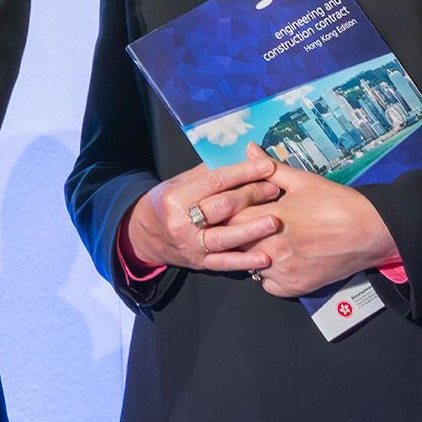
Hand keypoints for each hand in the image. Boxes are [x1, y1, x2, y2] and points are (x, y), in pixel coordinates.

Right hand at [123, 152, 280, 273]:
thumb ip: (207, 174)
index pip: (214, 181)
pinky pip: (225, 263)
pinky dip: (246, 261)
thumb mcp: (179, 184)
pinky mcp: (200, 263)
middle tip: (276, 189)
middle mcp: (182, 222)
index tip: (267, 166)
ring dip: (253, 229)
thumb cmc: (166, 205)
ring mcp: (192, 244)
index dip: (243, 172)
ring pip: (226, 236)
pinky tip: (265, 258)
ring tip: (275, 221)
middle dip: (252, 195)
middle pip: (223, 206)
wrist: (145, 236)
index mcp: (176, 197)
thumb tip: (240, 159)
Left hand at [214, 145, 401, 297]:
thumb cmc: (338, 203)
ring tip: (261, 241)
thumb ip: (269, 168)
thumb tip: (248, 149)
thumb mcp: (303, 181)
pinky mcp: (295, 287)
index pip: (230, 217)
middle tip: (241, 225)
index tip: (228, 206)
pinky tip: (277, 261)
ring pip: (249, 265)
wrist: (372, 232)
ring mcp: (283, 271)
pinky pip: (267, 285)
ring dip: (250, 255)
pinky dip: (268, 276)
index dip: (227, 211)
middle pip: (235, 243)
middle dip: (234, 233)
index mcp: (270, 219)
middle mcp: (272, 248)